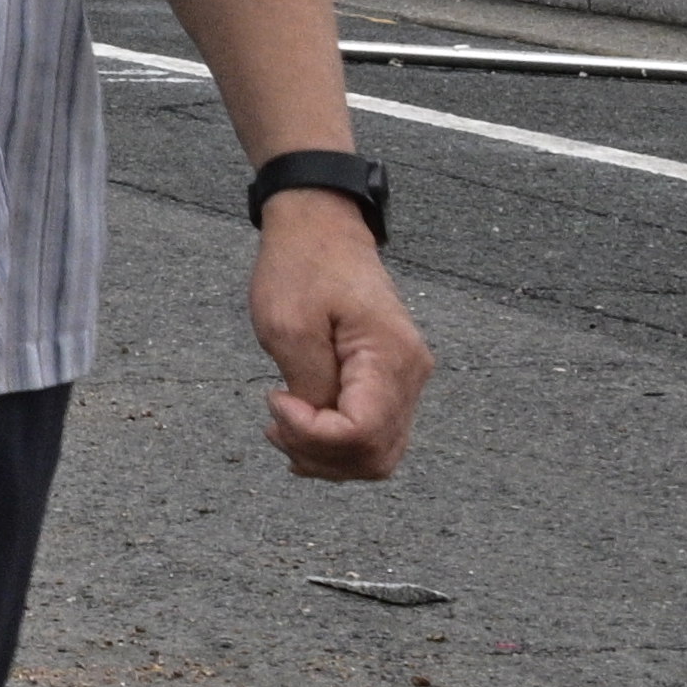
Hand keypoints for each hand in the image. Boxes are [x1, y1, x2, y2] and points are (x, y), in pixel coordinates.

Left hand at [250, 205, 436, 483]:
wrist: (322, 230)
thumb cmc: (301, 268)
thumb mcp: (287, 326)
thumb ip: (308, 387)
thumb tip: (320, 426)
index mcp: (389, 358)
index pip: (363, 435)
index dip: (314, 435)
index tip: (277, 398)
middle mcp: (409, 376)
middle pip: (375, 456)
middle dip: (319, 454)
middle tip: (276, 423)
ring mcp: (405, 381)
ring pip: (377, 455)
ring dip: (326, 456)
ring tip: (283, 427)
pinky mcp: (391, 381)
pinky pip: (373, 434)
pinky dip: (336, 444)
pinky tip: (300, 429)